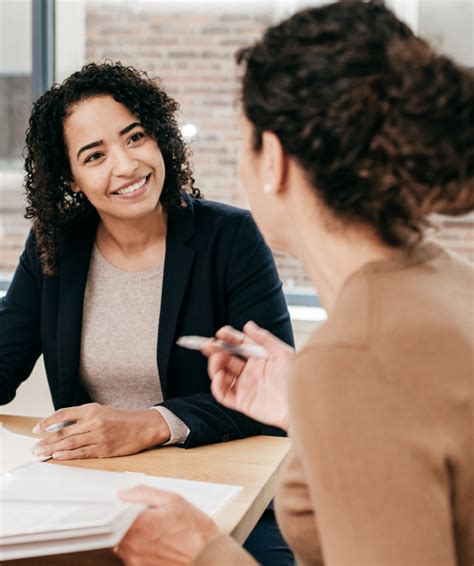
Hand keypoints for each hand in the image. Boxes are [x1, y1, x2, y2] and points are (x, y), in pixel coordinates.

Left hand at [31, 403, 170, 459]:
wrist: (144, 426)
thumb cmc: (122, 419)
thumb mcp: (102, 411)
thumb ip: (83, 417)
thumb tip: (61, 426)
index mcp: (92, 409)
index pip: (63, 414)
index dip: (47, 422)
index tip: (36, 429)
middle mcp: (94, 421)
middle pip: (64, 431)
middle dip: (46, 440)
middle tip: (33, 447)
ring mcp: (99, 436)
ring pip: (70, 442)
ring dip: (52, 449)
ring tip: (40, 453)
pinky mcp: (104, 449)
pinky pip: (82, 453)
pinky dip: (68, 455)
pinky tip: (57, 456)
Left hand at [116, 485, 218, 565]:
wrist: (207, 557)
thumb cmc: (194, 530)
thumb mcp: (173, 500)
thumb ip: (144, 493)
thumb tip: (124, 493)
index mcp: (139, 524)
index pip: (114, 513)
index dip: (121, 508)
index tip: (128, 506)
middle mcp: (133, 546)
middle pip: (116, 530)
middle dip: (127, 523)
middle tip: (147, 518)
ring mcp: (136, 562)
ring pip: (122, 545)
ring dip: (134, 537)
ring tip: (156, 532)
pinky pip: (132, 558)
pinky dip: (141, 550)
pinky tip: (158, 545)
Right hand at [202, 321, 294, 430]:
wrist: (300, 404)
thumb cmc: (296, 378)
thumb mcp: (282, 353)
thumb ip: (264, 339)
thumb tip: (248, 325)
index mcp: (259, 358)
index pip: (239, 345)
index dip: (228, 338)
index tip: (220, 333)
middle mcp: (250, 371)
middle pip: (227, 358)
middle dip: (216, 351)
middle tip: (208, 345)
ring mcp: (245, 386)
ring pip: (222, 375)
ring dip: (215, 366)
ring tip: (216, 361)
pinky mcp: (242, 402)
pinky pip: (224, 394)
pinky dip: (217, 386)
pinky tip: (219, 377)